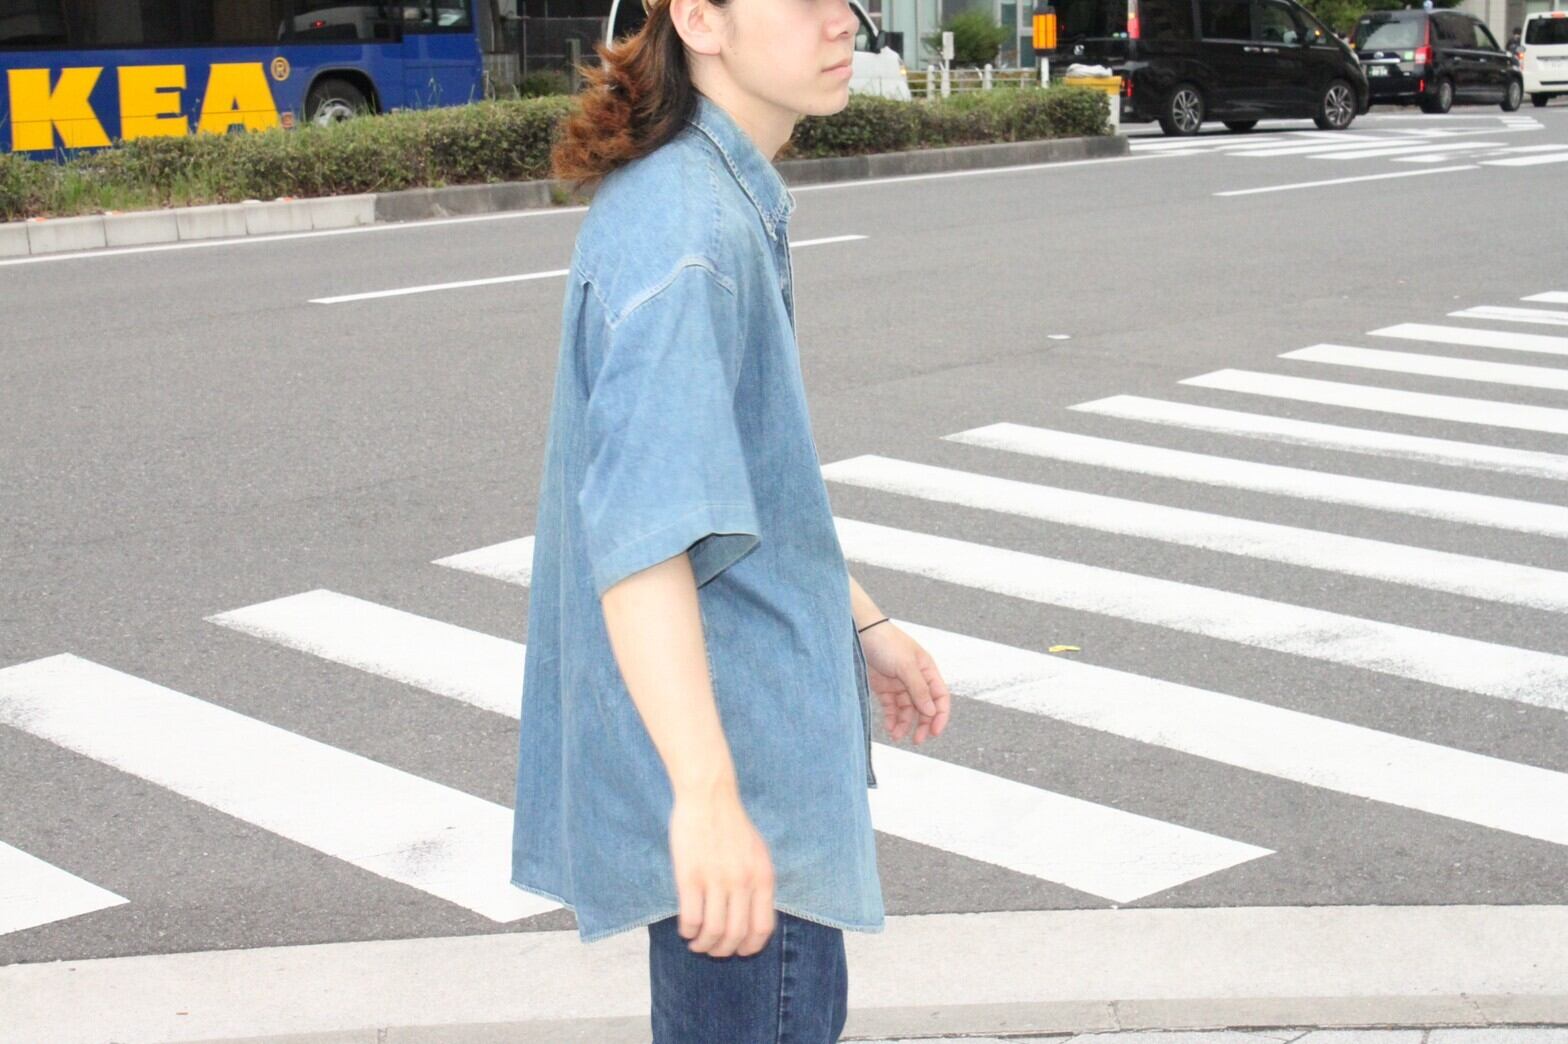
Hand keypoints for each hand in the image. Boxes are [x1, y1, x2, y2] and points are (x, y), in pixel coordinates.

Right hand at [668, 785, 775, 957]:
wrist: (709, 796)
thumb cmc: (732, 823)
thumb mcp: (758, 852)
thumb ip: (757, 882)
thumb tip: (754, 916)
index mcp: (762, 877)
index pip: (762, 927)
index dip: (750, 946)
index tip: (739, 951)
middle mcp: (742, 882)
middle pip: (736, 934)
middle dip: (724, 950)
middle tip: (713, 950)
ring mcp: (716, 879)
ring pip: (713, 931)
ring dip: (703, 945)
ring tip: (696, 944)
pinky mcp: (690, 876)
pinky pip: (691, 917)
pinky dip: (688, 930)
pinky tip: (686, 929)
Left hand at [858, 621, 950, 745]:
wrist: (859, 632)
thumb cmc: (886, 642)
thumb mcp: (906, 665)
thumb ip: (919, 689)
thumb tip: (931, 712)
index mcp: (927, 670)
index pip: (940, 697)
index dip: (940, 715)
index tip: (934, 732)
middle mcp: (915, 678)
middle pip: (924, 707)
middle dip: (922, 724)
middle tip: (916, 740)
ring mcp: (899, 683)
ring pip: (907, 710)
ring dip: (904, 724)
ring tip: (896, 736)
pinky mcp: (883, 687)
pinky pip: (891, 708)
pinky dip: (891, 719)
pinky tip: (889, 728)